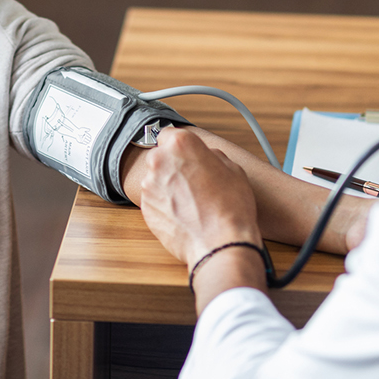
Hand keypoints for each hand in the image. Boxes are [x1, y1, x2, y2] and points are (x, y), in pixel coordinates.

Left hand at [138, 128, 262, 268]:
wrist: (221, 243)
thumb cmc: (231, 206)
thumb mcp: (233, 168)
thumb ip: (211, 155)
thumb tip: (203, 156)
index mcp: (181, 144)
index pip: (169, 134)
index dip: (179, 147)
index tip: (185, 155)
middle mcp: (159, 161)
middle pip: (160, 157)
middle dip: (172, 166)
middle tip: (193, 182)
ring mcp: (149, 186)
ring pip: (156, 179)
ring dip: (168, 187)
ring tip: (191, 202)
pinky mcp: (145, 209)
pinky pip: (154, 200)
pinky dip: (164, 205)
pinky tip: (184, 214)